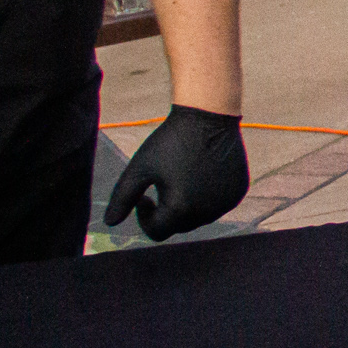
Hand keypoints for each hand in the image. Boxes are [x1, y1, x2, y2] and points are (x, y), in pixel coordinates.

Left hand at [104, 104, 249, 240]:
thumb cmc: (170, 141)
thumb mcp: (140, 168)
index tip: (144, 195)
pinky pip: (218, 205)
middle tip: (162, 185)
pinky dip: (208, 197)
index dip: (145, 217)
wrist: (209, 115)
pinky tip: (203, 175)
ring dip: (188, 206)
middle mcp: (207, 211)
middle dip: (167, 211)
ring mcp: (226, 202)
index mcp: (181, 208)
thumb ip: (122, 198)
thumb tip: (109, 222)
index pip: (157, 232)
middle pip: (179, 226)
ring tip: (183, 178)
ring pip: (199, 217)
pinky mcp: (238, 192)